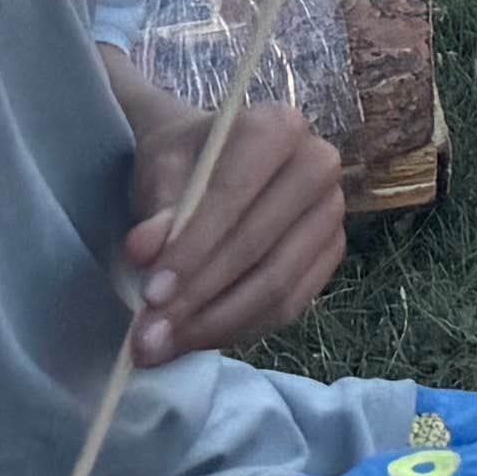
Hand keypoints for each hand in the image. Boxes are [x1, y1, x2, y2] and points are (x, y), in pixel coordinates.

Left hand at [122, 85, 345, 363]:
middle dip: (199, 297)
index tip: (150, 294)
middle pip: (259, 245)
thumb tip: (144, 251)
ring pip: (277, 284)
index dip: (193, 248)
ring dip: (215, 324)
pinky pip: (290, 306)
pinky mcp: (331, 254)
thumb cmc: (186, 163)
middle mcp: (319, 164)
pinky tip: (197, 339)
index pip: (236, 193)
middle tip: (147, 337)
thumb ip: (156, 210)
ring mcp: (332, 212)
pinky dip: (239, 330)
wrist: (211, 168)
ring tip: (162, 348)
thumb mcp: (159, 173)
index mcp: (278, 127)